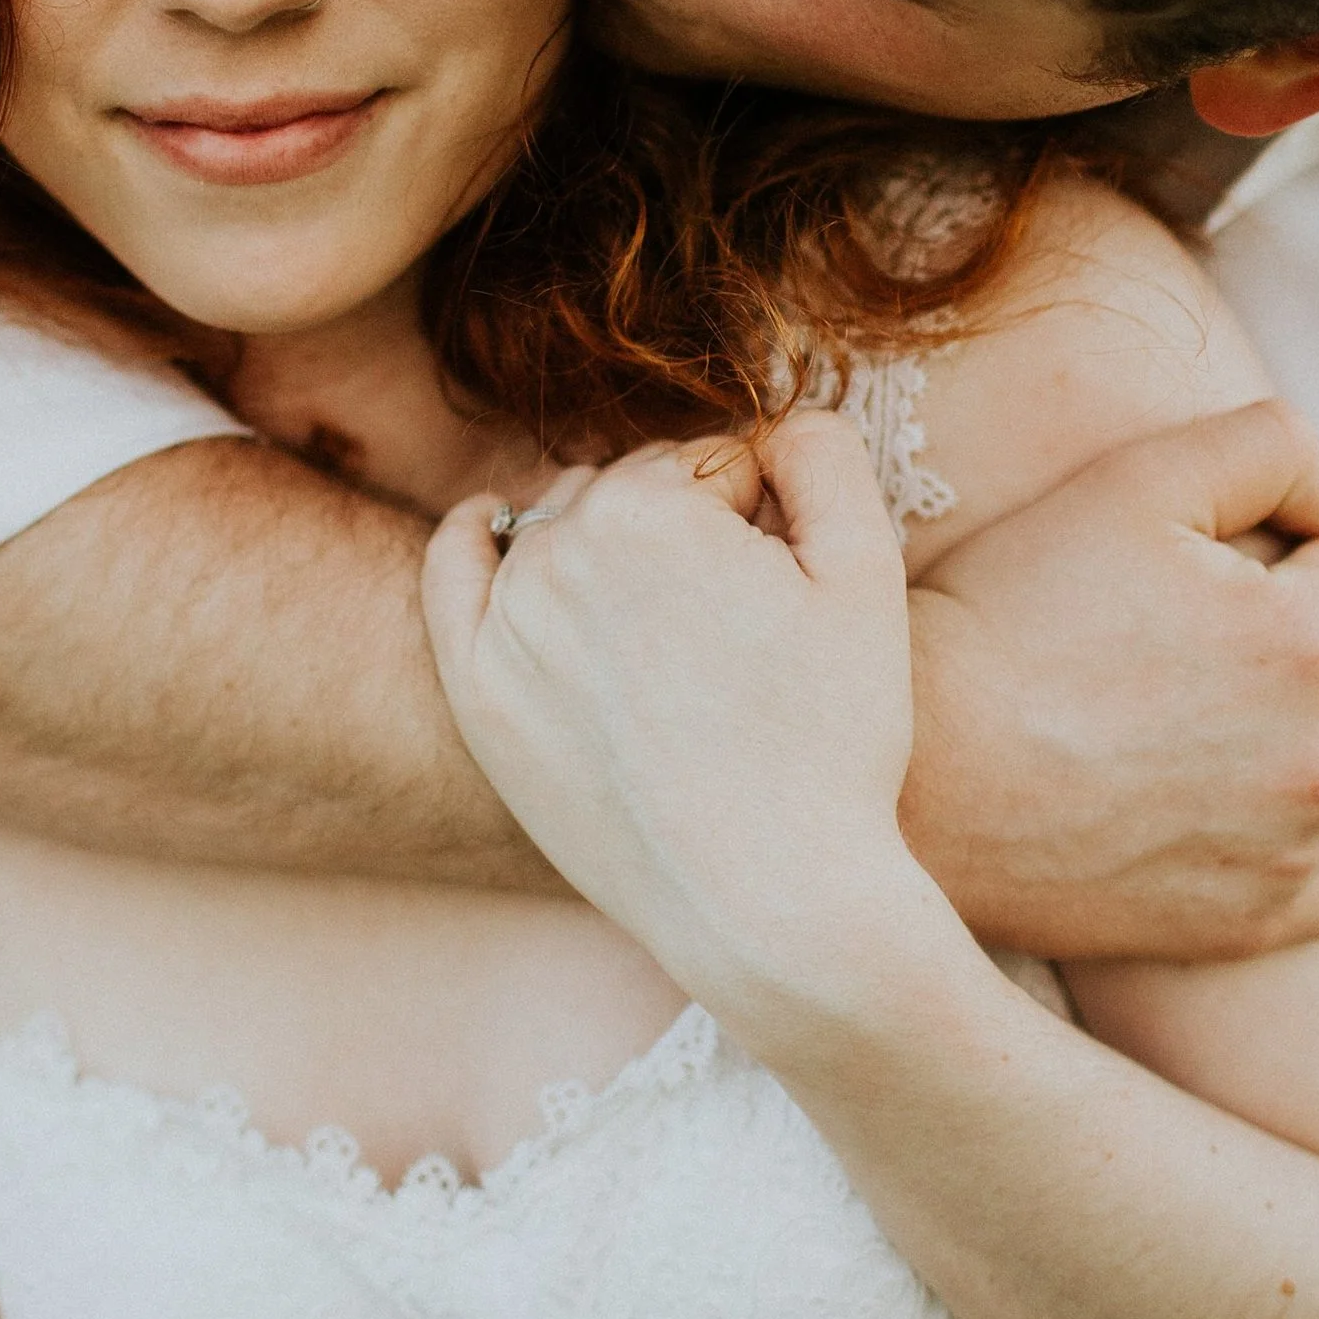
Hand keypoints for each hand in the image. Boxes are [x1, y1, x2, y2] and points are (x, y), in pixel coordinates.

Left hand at [424, 414, 934, 1001]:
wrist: (765, 901)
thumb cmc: (828, 742)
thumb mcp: (865, 574)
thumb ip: (823, 454)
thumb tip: (773, 417)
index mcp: (647, 509)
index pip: (718, 463)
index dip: (771, 519)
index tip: (789, 599)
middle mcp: (556, 552)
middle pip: (639, 492)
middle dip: (692, 531)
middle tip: (742, 635)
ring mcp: (504, 625)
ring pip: (566, 531)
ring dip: (615, 551)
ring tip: (674, 642)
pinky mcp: (476, 693)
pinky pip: (454, 575)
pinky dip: (473, 537)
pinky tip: (489, 519)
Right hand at [908, 401, 1318, 960]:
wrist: (917, 778)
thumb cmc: (1007, 616)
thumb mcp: (1131, 481)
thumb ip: (1270, 445)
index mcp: (1313, 640)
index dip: (1292, 519)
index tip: (1208, 537)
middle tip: (1209, 606)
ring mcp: (1302, 849)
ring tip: (1235, 684)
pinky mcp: (1265, 916)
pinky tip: (1313, 779)